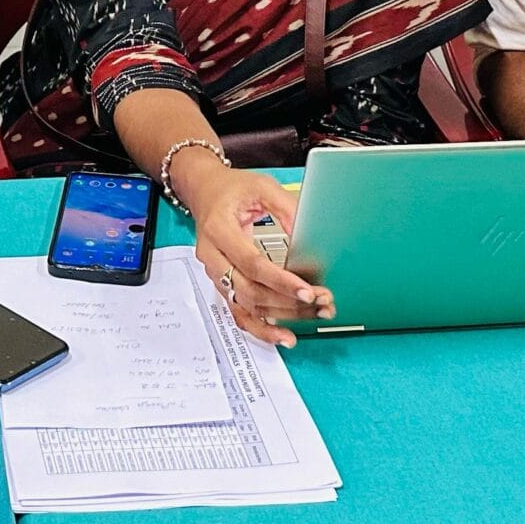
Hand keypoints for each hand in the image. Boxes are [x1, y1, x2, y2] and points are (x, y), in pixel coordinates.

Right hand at [180, 156, 330, 348]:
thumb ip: (286, 208)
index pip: (252, 263)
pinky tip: (283, 336)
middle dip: (287, 301)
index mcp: (218, 229)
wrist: (205, 192)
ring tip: (312, 316)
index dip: (281, 281)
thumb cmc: (231, 189)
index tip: (307, 291)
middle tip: (320, 301)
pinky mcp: (222, 283)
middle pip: (249, 291)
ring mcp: (215, 273)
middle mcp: (212, 255)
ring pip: (246, 306)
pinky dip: (261, 329)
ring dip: (281, 317)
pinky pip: (239, 313)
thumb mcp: (262, 187)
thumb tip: (310, 234)